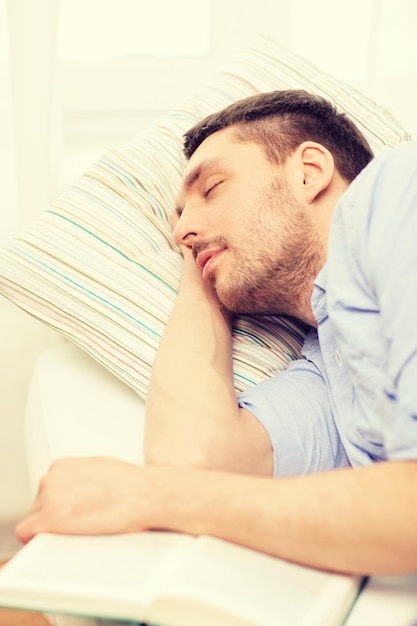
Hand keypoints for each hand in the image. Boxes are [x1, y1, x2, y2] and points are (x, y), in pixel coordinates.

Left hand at [15, 457, 156, 542]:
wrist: (145, 495)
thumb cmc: (130, 485)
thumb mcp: (99, 470)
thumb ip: (80, 479)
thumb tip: (77, 494)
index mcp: (61, 466)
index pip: (46, 491)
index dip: (57, 506)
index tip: (68, 515)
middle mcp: (51, 478)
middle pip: (38, 506)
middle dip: (55, 516)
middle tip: (78, 524)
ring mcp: (49, 497)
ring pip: (35, 520)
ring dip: (51, 528)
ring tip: (78, 530)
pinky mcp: (51, 517)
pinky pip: (28, 533)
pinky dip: (39, 540)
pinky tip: (58, 542)